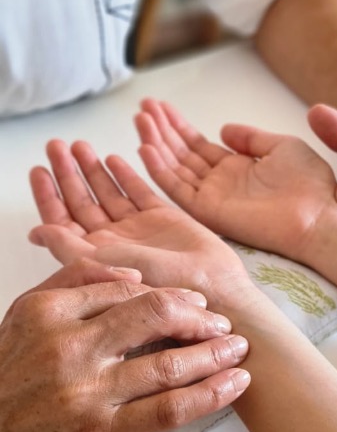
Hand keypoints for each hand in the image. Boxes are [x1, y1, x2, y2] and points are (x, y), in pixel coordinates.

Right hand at [0, 275, 249, 431]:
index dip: (170, 294)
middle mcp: (70, 347)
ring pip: (169, 362)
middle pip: (154, 314)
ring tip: (237, 350)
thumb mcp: (24, 318)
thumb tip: (131, 274)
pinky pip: (168, 408)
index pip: (126, 289)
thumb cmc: (6, 383)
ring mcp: (88, 391)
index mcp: (49, 312)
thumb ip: (73, 284)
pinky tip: (231, 385)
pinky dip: (209, 395)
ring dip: (214, 354)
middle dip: (200, 316)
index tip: (193, 302)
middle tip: (221, 323)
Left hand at [29, 137, 253, 306]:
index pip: (63, 221)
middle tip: (55, 146)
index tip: (38, 169)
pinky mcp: (162, 218)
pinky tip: (113, 159)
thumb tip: (34, 232)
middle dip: (68, 173)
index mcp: (94, 255)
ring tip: (80, 146)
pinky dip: (126, 175)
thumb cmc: (157, 284)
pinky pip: (139, 192)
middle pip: (82, 201)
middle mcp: (113, 241)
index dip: (49, 195)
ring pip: (108, 193)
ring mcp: (137, 229)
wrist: (207, 286)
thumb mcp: (104, 265)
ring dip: (93, 170)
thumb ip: (68, 247)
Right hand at [134, 99, 336, 259]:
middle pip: (180, 153)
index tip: (159, 106)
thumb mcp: (281, 147)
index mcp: (236, 168)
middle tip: (142, 107)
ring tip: (139, 119)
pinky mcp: (208, 211)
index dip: (178, 125)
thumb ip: (250, 138)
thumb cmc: (309, 184)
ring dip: (155, 143)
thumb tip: (223, 129)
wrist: (318, 215)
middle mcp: (219, 183)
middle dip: (161, 129)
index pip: (198, 145)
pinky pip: (176, 189)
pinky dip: (159, 169)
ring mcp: (212, 197)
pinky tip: (145, 147)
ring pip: (174, 167)